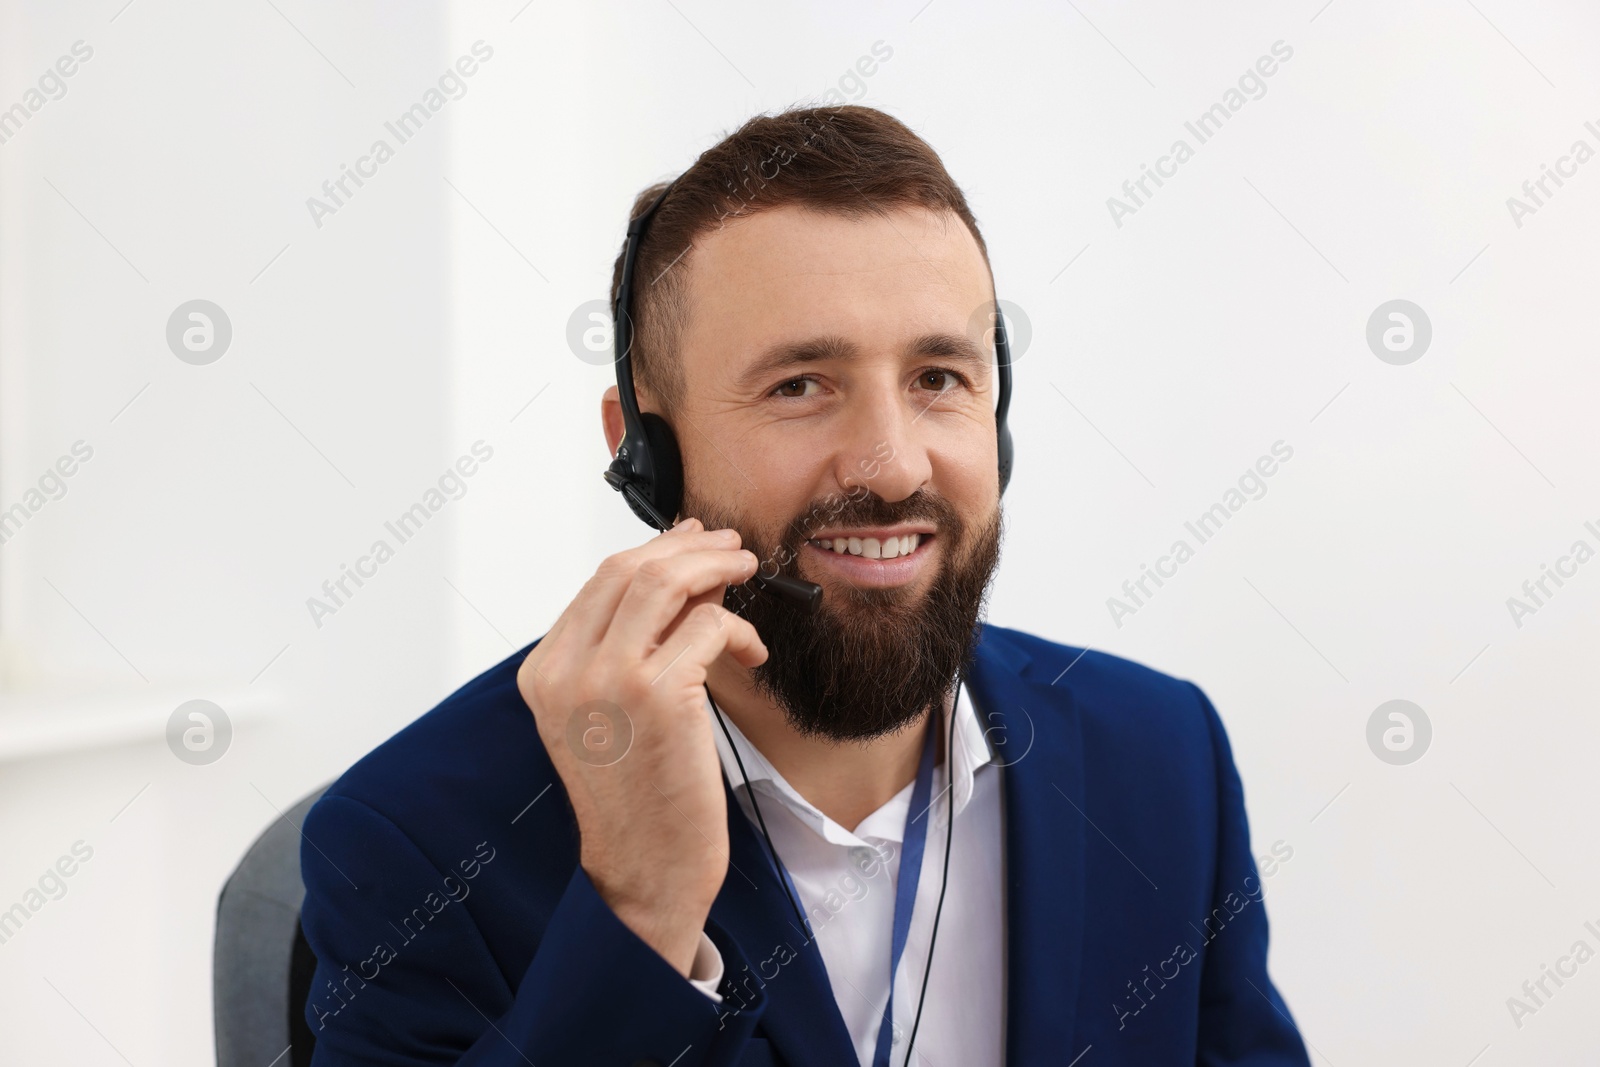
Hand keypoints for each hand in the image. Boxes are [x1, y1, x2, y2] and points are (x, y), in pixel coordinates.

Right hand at [517, 518, 766, 975]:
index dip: (654, 550)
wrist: (644, 868)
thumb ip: (626, 650)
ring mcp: (609, 679)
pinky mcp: (660, 694)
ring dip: (715, 567)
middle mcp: (567, 670)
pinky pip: (709, 626)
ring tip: (747, 569)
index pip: (599, 581)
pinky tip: (752, 652)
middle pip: (630, 569)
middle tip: (730, 546)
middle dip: (688, 547)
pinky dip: (739, 628)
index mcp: (545, 672)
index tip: (691, 541)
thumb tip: (681, 579)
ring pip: (666, 583)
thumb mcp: (608, 714)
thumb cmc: (636, 796)